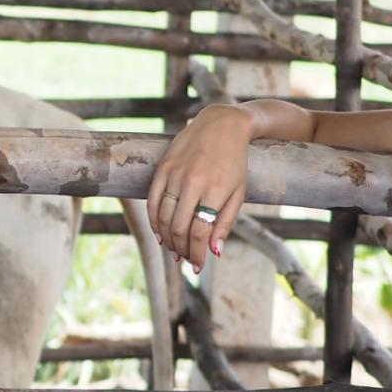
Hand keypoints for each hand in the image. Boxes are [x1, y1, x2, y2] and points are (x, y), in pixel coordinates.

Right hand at [147, 105, 251, 273]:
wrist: (222, 125)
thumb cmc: (234, 161)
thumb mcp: (238, 192)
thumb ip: (225, 222)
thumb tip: (214, 252)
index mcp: (215, 190)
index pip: (200, 231)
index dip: (197, 253)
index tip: (198, 266)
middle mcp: (193, 182)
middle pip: (179, 227)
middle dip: (182, 249)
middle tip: (186, 260)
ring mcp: (175, 173)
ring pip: (163, 216)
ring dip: (167, 239)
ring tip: (174, 250)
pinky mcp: (164, 167)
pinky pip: (153, 199)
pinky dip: (153, 220)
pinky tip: (160, 233)